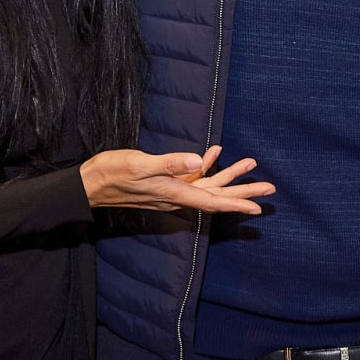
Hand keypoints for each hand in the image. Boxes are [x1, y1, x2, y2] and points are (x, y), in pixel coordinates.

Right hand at [80, 145, 273, 213]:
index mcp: (175, 193)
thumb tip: (199, 161)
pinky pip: (192, 175)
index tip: (258, 207)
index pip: (213, 201)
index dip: (236, 204)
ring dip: (229, 174)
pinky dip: (205, 164)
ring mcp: (171, 189)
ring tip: (251, 164)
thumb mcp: (140, 165)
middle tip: (270, 188)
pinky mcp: (164, 182)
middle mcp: (177, 195)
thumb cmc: (112, 174)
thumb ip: (170, 164)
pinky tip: (214, 152)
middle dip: (244, 192)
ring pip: (208, 184)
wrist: (89, 183)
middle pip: (217, 195)